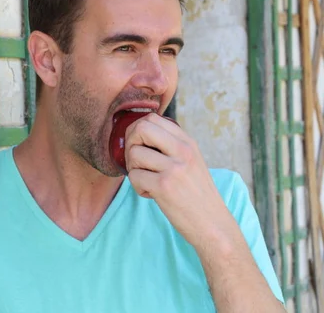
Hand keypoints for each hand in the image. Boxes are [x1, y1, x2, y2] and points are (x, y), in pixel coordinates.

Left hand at [124, 113, 238, 249]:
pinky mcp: (164, 186)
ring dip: (133, 169)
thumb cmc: (196, 194)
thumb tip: (138, 133)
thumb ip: (170, 146)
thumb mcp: (191, 161)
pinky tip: (150, 193)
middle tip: (137, 162)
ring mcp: (174, 168)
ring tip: (146, 180)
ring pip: (133, 154)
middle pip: (141, 128)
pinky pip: (134, 177)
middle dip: (130, 144)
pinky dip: (137, 187)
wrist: (212, 224)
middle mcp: (182, 150)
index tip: (139, 146)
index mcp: (188, 142)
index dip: (137, 130)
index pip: (152, 118)